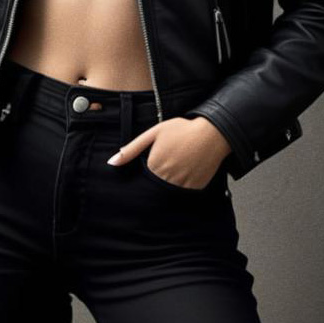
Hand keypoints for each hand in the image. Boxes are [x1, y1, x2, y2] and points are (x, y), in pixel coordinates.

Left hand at [107, 116, 231, 189]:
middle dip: (158, 177)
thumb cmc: (182, 130)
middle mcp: (166, 179)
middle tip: (170, 161)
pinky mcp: (195, 189)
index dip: (147, 170)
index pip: (142, 179)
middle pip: (155, 186)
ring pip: (168, 191)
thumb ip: (131, 149)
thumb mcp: (153, 133)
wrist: (211, 134)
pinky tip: (189, 169)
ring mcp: (182, 185)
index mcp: (154, 166)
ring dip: (170, 182)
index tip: (156, 161)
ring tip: (180, 164)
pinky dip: (184, 184)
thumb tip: (112, 162)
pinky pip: (184, 193)